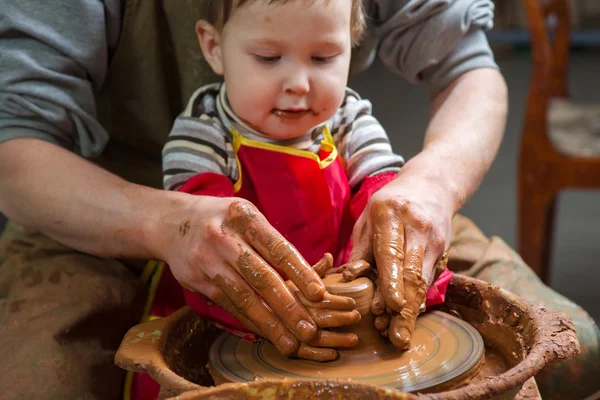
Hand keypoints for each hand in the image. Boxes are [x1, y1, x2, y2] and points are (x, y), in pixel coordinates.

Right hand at [159, 196, 357, 356]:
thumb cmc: (224, 220)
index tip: (319, 294)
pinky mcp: (196, 281)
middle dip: (288, 307)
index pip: (277, 247)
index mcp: (243, 217)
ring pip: (243, 298)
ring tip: (291, 343)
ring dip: (269, 323)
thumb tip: (307, 275)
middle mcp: (223, 238)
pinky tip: (267, 334)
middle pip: (261, 277)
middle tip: (310, 331)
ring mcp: (206, 261)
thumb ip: (272, 242)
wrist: (172, 222)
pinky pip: (228, 305)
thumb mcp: (248, 216)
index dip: (300, 272)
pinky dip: (250, 322)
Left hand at [347, 174, 452, 349]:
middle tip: (396, 337)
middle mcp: (417, 228)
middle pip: (413, 273)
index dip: (392, 281)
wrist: (432, 185)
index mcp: (391, 215)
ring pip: (424, 281)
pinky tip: (406, 319)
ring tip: (400, 336)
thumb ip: (360, 249)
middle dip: (405, 308)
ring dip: (412, 311)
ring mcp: (434, 240)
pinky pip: (429, 279)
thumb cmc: (390, 203)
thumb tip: (348, 280)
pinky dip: (417, 300)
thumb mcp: (368, 217)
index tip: (391, 307)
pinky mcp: (443, 250)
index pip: (392, 251)